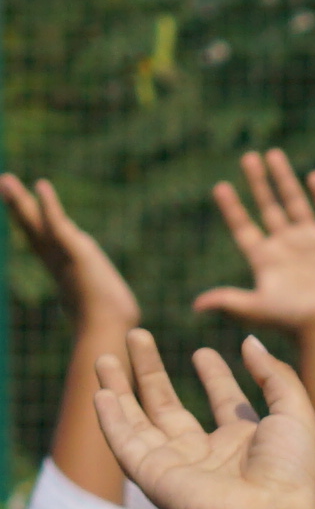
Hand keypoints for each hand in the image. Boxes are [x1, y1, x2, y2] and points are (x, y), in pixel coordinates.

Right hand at [0, 176, 133, 331]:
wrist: (107, 329)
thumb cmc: (110, 326)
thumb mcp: (101, 307)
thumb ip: (96, 302)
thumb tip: (105, 316)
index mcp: (61, 270)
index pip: (42, 241)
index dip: (29, 224)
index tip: (20, 209)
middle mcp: (56, 260)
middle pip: (31, 227)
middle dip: (17, 206)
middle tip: (2, 183)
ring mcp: (62, 255)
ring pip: (37, 222)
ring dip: (21, 200)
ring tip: (5, 179)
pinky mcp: (75, 250)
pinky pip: (57, 223)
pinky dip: (49, 204)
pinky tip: (41, 185)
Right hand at [83, 330, 314, 508]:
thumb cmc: (289, 473)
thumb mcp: (295, 415)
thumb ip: (276, 377)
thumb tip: (249, 343)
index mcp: (248, 443)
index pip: (227, 403)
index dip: (217, 377)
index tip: (205, 354)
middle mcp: (210, 455)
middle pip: (171, 406)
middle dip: (151, 372)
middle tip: (137, 335)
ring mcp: (178, 466)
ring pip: (140, 420)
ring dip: (120, 388)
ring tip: (104, 356)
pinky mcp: (152, 476)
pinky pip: (124, 442)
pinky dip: (109, 419)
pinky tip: (100, 393)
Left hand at [193, 150, 314, 332]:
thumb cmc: (292, 322)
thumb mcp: (255, 309)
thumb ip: (228, 301)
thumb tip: (195, 305)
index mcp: (264, 258)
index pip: (243, 226)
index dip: (232, 208)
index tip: (220, 187)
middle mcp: (285, 245)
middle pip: (267, 206)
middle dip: (257, 182)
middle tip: (247, 158)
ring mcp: (311, 242)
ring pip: (294, 203)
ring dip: (284, 179)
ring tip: (273, 154)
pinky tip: (313, 176)